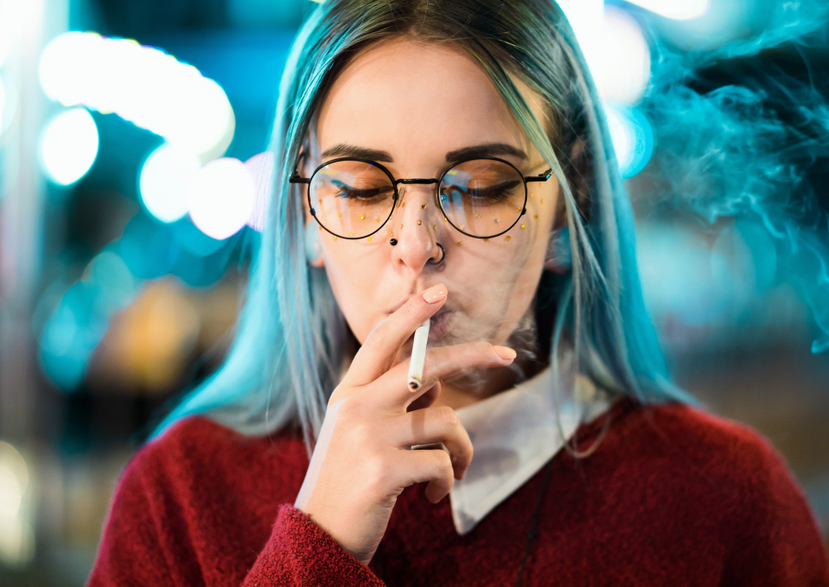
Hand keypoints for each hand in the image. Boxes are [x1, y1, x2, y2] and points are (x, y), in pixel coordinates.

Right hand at [294, 283, 515, 564]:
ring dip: (461, 451)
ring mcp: (368, 437)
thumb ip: (393, 403)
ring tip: (450, 471)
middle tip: (507, 352)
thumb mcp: (361, 433)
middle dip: (474, 354)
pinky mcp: (383, 470)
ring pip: (447, 422)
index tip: (439, 291)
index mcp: (349, 392)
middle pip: (428, 367)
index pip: (382, 340)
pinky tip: (430, 496)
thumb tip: (437, 381)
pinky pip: (443, 463)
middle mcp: (356, 406)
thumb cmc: (350, 481)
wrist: (320, 536)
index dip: (412, 313)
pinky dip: (447, 482)